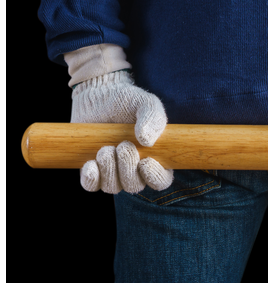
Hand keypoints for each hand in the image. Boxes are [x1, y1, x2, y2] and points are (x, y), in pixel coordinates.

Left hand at [71, 70, 172, 192]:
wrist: (98, 95)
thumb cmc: (127, 100)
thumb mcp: (146, 103)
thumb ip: (153, 117)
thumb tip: (147, 141)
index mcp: (154, 158)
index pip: (161, 181)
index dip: (155, 177)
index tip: (146, 161)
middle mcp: (134, 170)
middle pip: (134, 185)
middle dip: (127, 167)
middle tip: (122, 145)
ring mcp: (112, 171)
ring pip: (112, 187)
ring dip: (109, 170)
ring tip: (106, 148)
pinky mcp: (92, 169)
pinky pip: (91, 185)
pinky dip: (91, 178)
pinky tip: (91, 163)